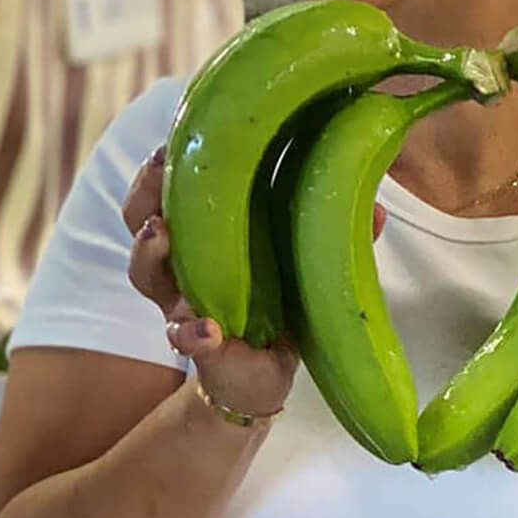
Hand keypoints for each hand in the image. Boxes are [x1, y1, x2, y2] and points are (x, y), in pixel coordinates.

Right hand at [122, 147, 388, 420]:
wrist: (263, 377)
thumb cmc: (279, 305)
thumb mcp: (303, 264)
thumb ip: (333, 234)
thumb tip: (376, 206)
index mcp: (204, 239)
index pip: (167, 192)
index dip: (162, 168)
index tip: (173, 140)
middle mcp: (181, 269)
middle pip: (141, 222)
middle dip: (145, 193)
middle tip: (161, 169)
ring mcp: (183, 308)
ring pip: (146, 275)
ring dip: (149, 251)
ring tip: (161, 233)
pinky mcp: (204, 350)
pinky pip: (188, 340)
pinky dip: (194, 334)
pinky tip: (205, 331)